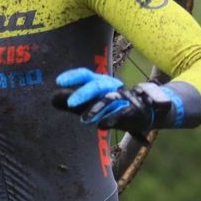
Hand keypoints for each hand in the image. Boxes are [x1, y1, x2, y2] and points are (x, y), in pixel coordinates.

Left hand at [54, 68, 180, 133]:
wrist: (148, 111)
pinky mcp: (133, 112)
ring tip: (84, 119)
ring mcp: (123, 99)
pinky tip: (102, 125)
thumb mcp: (94, 104)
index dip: (74, 76)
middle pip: (96, 85)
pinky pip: (121, 114)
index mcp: (102, 83)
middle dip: (82, 93)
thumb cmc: (115, 107)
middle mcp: (112, 88)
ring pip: (109, 99)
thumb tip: (51, 99)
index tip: (59, 81)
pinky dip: (111, 119)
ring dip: (96, 108)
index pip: (87, 75)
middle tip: (70, 103)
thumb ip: (75, 104)